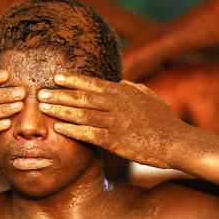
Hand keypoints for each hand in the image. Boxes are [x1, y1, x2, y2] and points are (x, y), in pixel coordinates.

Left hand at [38, 74, 179, 167]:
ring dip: (61, 110)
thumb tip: (121, 81)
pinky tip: (58, 129)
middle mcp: (117, 104)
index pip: (93, 83)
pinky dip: (73, 131)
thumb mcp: (151, 98)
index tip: (57, 76)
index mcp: (124, 92)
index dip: (73, 80)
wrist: (177, 142)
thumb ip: (134, 89)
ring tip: (44, 108)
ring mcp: (116, 122)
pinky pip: (89, 134)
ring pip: (82, 114)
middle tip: (40, 92)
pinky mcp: (116, 140)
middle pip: (83, 97)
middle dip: (60, 94)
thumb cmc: (165, 121)